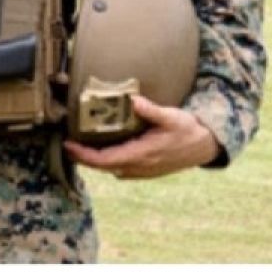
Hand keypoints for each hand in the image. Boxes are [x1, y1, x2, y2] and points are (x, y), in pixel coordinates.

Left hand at [65, 95, 220, 179]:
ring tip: (76, 145)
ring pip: (110, 168)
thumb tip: (133, 100)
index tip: (67, 145)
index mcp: (142, 154)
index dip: (84, 155)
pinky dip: (105, 160)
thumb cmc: (187, 130)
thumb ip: (151, 110)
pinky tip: (98, 149)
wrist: (205, 146)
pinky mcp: (144, 170)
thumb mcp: (171, 117)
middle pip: (102, 166)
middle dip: (82, 157)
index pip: (105, 160)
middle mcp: (139, 166)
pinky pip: (118, 168)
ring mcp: (142, 171)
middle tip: (66, 144)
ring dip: (92, 160)